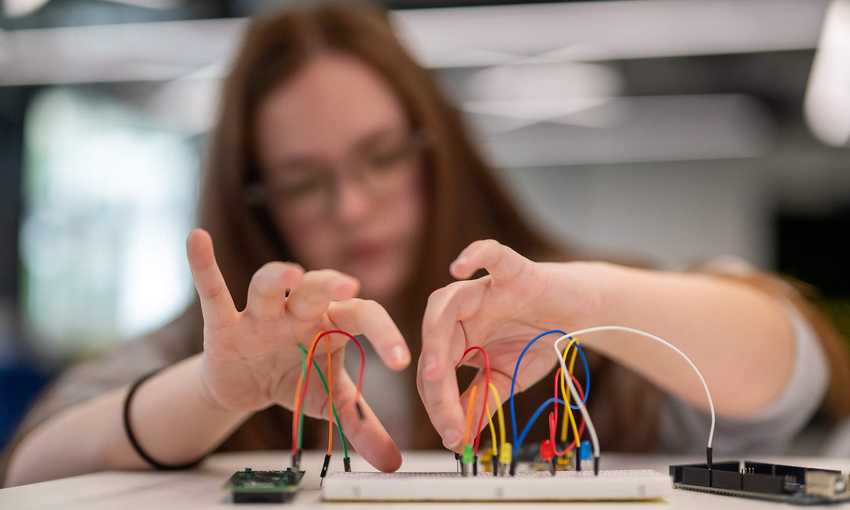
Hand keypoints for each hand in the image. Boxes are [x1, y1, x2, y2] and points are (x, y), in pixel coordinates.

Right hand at [186, 229, 409, 470]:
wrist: (245, 387)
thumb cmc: (296, 379)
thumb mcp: (327, 402)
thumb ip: (359, 425)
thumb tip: (393, 461)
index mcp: (330, 323)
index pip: (361, 316)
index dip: (384, 333)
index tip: (401, 361)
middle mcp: (298, 311)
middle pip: (316, 289)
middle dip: (330, 285)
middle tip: (350, 286)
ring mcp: (260, 314)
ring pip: (268, 285)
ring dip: (278, 278)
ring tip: (291, 275)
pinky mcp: (224, 324)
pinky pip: (213, 291)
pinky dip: (203, 267)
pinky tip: (197, 239)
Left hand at [417, 239, 600, 449]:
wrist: (581, 313)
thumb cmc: (539, 340)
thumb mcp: (507, 378)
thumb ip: (482, 402)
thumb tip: (458, 438)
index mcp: (455, 337)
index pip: (435, 371)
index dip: (440, 406)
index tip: (453, 438)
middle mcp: (461, 311)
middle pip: (433, 339)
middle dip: (435, 381)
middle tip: (444, 415)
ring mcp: (484, 289)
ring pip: (445, 302)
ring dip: (436, 336)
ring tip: (438, 372)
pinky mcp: (514, 271)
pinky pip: (490, 254)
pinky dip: (474, 255)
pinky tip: (459, 267)